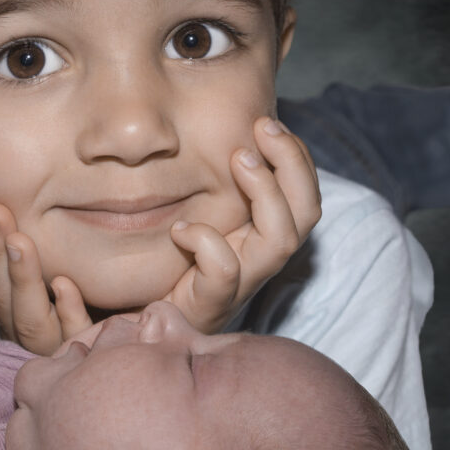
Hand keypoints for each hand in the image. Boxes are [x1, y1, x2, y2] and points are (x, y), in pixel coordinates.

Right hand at [0, 205, 92, 354]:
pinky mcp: (86, 351)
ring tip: (19, 240)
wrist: (117, 356)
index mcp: (12, 311)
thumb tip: (2, 204)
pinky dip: (68, 311)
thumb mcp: (56, 273)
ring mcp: (53, 346)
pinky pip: (75, 334)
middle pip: (2, 295)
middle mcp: (25, 330)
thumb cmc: (87, 302)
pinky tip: (64, 285)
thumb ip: (28, 247)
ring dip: (23, 277)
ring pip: (31, 318)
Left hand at [163, 116, 320, 331]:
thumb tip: (210, 136)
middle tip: (262, 127)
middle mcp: (257, 261)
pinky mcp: (209, 305)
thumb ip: (203, 188)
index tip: (267, 123)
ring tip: (236, 160)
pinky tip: (179, 229)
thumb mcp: (190, 220)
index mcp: (258, 237)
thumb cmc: (162, 270)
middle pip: (307, 214)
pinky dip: (205, 242)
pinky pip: (225, 272)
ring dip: (264, 191)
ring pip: (280, 241)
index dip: (296, 158)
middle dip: (292, 163)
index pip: (304, 196)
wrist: (141, 326)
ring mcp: (238, 286)